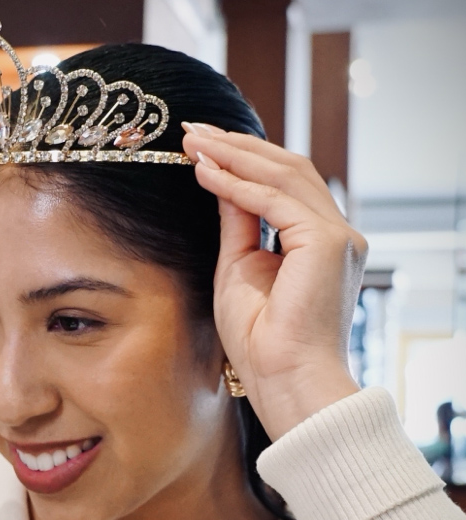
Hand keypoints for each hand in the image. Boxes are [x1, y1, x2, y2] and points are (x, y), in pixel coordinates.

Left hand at [183, 123, 363, 439]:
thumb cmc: (259, 340)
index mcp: (319, 242)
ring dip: (233, 156)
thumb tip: (220, 183)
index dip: (241, 159)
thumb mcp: (238, 268)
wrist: (283, 378)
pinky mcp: (327, 243)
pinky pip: (275, 202)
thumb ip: (238, 224)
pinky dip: (237, 184)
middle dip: (236, 146)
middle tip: (192, 130)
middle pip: (287, 169)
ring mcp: (337, 236)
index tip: (200, 145)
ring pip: (283, 175)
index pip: (283, 183)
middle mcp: (337, 233)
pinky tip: (206, 172)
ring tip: (193, 142)